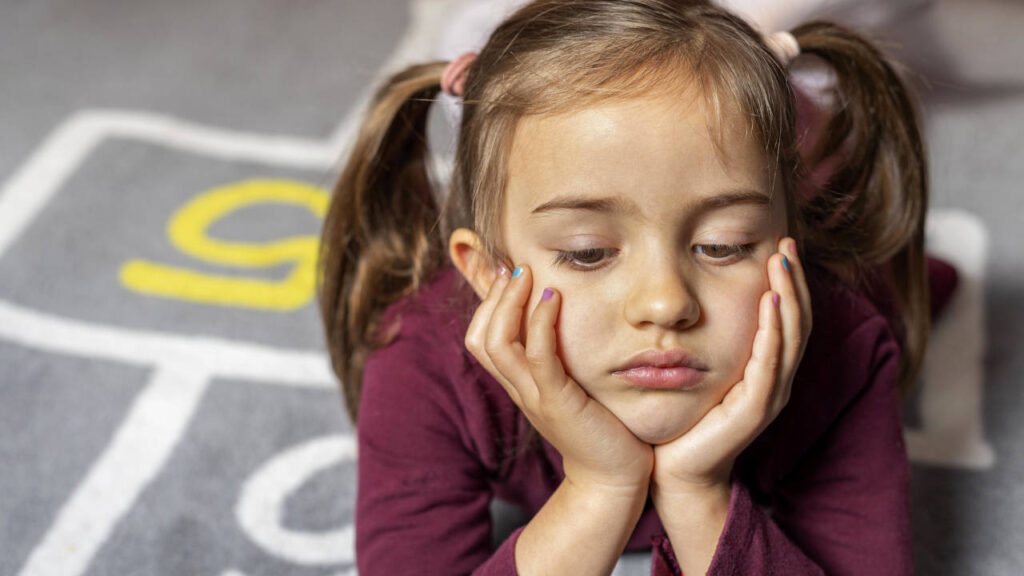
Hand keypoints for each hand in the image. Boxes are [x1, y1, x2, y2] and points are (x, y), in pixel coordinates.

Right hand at [465, 264, 653, 492]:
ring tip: (526, 275)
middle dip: (492, 297)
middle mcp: (519, 389)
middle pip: (479, 338)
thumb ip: (562, 358)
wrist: (613, 479)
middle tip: (513, 267)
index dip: (486, 303)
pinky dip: (539, 325)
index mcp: (519, 384)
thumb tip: (565, 322)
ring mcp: (534, 397)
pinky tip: (553, 300)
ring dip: (509, 303)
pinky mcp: (558, 403)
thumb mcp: (573, 386)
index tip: (506, 272)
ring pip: (497, 344)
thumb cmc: (601, 428)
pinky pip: (537, 359)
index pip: (480, 338)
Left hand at [651, 237, 812, 494]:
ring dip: (789, 299)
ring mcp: (768, 397)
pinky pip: (769, 366)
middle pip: (797, 322)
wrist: (673, 471)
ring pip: (791, 339)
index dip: (788, 283)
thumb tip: (690, 296)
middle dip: (794, 281)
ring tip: (782, 265)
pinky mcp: (754, 412)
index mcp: (765, 370)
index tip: (781, 246)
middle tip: (788, 243)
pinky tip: (770, 306)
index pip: (787, 318)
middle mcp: (775, 381)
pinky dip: (773, 333)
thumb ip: (705, 339)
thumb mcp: (698, 369)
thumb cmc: (682, 419)